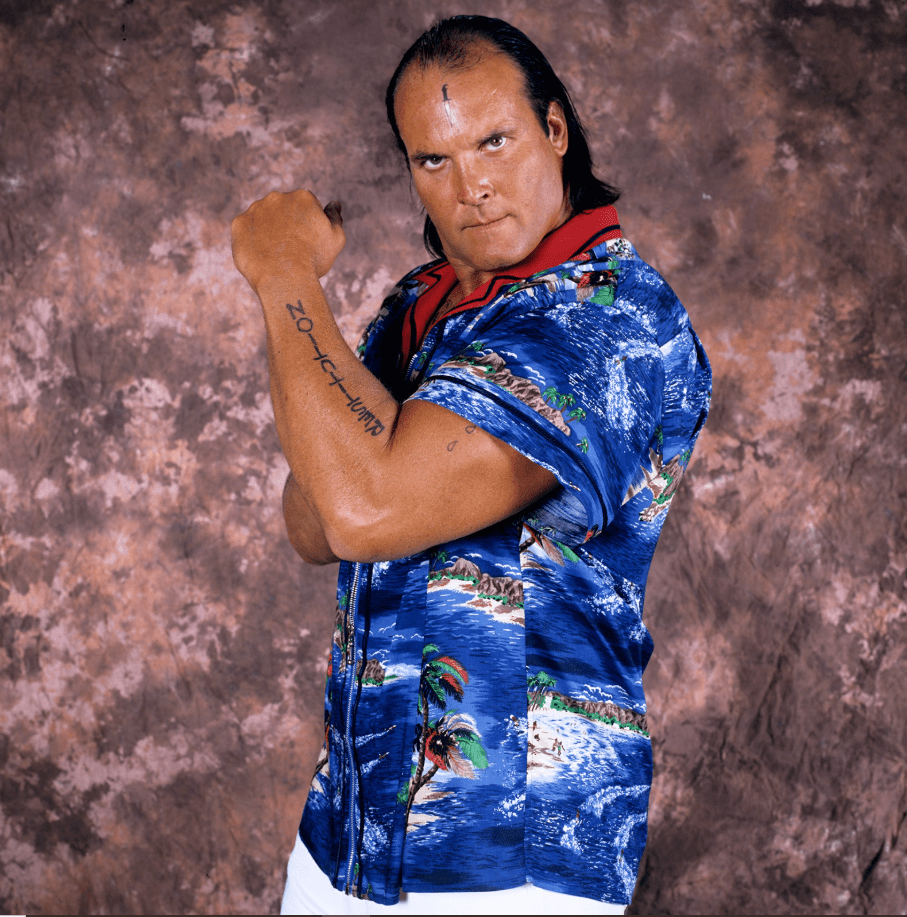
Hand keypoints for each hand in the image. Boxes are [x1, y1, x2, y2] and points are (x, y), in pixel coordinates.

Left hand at [231, 190, 345, 291]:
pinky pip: (245, 231)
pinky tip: (262, 256)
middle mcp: (277, 197)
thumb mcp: (336, 239)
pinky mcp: (239, 224)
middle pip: (282, 210)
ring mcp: (255, 209)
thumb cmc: (314, 260)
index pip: (305, 207)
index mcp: (303, 197)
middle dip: (286, 225)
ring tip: (275, 255)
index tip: (307, 242)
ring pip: (262, 219)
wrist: (285, 279)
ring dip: (268, 231)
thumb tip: (333, 203)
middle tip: (291, 250)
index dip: (307, 226)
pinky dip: (252, 241)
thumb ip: (334, 217)